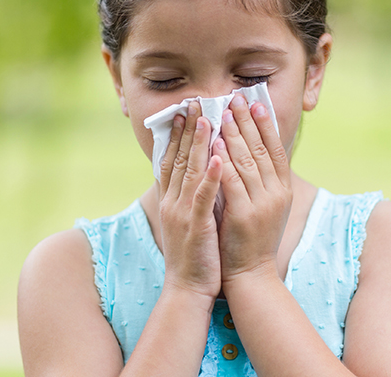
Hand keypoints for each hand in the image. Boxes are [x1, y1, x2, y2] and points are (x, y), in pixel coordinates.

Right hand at [157, 102, 222, 299]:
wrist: (188, 288)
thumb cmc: (193, 254)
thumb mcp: (187, 219)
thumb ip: (189, 195)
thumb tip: (196, 172)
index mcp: (171, 200)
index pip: (171, 160)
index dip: (177, 134)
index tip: (184, 111)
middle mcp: (172, 202)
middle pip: (178, 159)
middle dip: (187, 129)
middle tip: (195, 103)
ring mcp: (183, 213)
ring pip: (189, 172)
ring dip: (198, 145)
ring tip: (207, 120)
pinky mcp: (196, 226)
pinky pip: (203, 198)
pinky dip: (210, 177)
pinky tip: (219, 159)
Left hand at [212, 95, 292, 285]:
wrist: (251, 276)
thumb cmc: (251, 240)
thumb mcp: (264, 206)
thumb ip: (260, 181)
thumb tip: (250, 151)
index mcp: (282, 190)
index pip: (275, 149)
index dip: (266, 124)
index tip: (257, 101)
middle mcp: (276, 193)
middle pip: (261, 148)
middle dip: (247, 120)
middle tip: (235, 97)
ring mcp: (261, 204)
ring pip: (247, 160)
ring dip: (234, 133)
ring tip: (223, 111)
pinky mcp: (243, 215)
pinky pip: (232, 181)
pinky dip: (224, 160)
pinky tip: (215, 143)